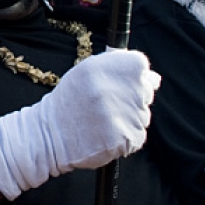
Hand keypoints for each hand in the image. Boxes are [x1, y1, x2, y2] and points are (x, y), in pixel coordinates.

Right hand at [0, 49, 157, 199]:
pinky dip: (126, 139)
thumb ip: (119, 68)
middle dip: (131, 100)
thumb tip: (155, 79)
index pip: (141, 67)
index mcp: (108, 66)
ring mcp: (122, 114)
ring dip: (128, 120)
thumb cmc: (70, 102)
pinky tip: (105, 135)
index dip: (133, 78)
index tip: (119, 86)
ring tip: (102, 121)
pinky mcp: (124, 138)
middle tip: (105, 107)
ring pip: (143, 116)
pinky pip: (138, 137)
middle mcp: (117, 87)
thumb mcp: (87, 73)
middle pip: (146, 93)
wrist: (50, 135)